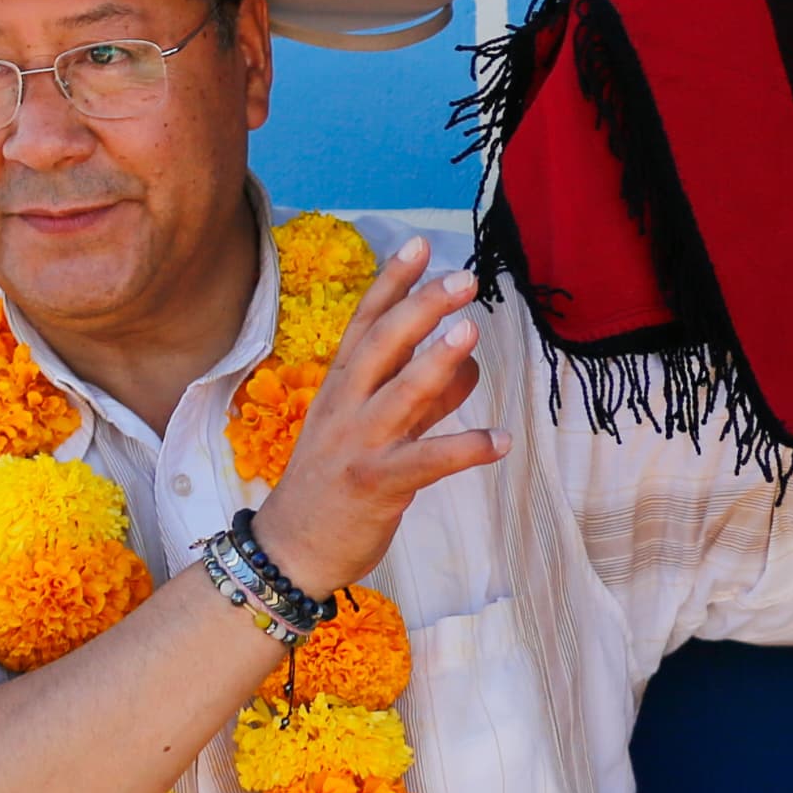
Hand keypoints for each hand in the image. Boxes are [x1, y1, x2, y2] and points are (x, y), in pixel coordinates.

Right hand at [255, 243, 507, 596]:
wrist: (291, 549)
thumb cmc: (334, 482)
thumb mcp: (366, 428)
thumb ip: (414, 396)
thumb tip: (464, 364)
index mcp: (339, 388)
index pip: (364, 323)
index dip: (391, 282)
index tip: (420, 244)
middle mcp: (345, 408)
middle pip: (381, 346)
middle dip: (420, 308)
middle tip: (463, 278)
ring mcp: (358, 445)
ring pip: (399, 396)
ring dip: (437, 363)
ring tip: (471, 332)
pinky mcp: (375, 485)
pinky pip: (425, 463)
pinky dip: (464, 449)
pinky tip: (501, 441)